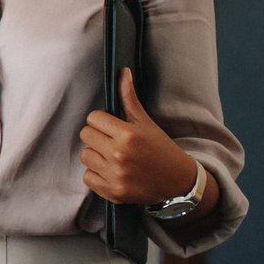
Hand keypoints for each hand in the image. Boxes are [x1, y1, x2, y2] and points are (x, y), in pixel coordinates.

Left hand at [80, 68, 201, 205]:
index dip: (102, 122)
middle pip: (85, 136)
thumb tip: (122, 72)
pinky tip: (113, 172)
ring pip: (85, 156)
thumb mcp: (147, 123)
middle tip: (113, 142)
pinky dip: (97, 175)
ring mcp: (115, 175)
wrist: (179, 182)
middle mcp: (119, 155)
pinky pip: (87, 177)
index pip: (93, 118)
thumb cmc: (161, 149)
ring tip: (114, 158)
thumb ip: (130, 99)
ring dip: (96, 156)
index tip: (114, 128)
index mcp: (128, 135)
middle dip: (98, 137)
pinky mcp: (112, 192)